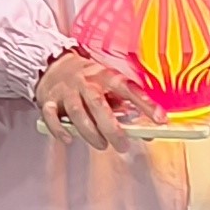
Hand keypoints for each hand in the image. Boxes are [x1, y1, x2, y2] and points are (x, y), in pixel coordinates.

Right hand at [34, 47, 157, 151]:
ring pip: (77, 112)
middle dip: (112, 127)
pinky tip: (69, 139)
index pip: (128, 88)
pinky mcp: (49, 100)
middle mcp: (86, 82)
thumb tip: (147, 131)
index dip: (145, 103)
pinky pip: (52, 116)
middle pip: (99, 104)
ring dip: (90, 132)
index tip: (160, 119)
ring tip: (101, 144)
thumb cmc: (88, 79)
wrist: (53, 65)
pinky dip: (59, 129)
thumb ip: (126, 106)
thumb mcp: (108, 85)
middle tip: (122, 144)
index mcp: (105, 76)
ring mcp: (67, 91)